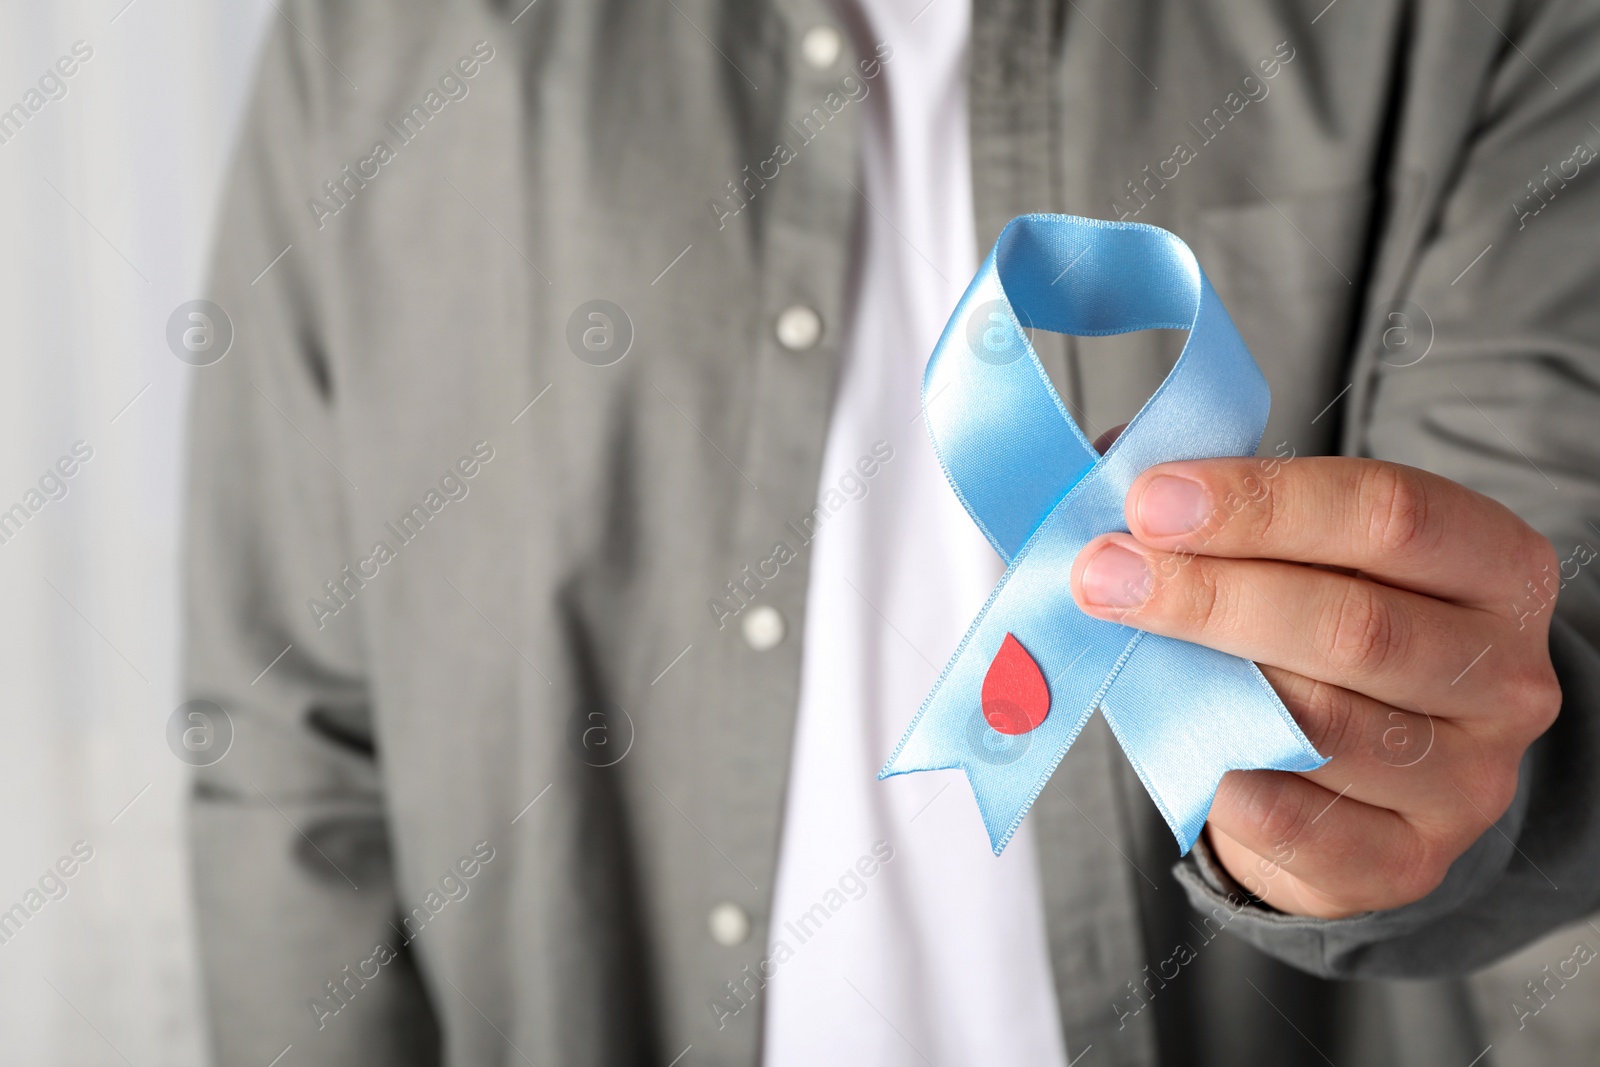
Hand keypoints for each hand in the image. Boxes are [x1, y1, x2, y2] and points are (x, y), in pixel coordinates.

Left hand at [1068, 452, 1563, 917]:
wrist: (1358, 775)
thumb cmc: (1316, 632)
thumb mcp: (1299, 551)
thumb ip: (1221, 503)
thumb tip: (1110, 460)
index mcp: (1493, 564)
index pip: (1389, 513)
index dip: (1262, 503)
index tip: (1148, 500)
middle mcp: (1504, 673)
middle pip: (1355, 625)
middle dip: (1210, 595)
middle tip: (1103, 574)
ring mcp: (1469, 778)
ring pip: (1327, 725)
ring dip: (1206, 684)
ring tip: (1122, 648)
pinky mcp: (1411, 862)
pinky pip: (1302, 824)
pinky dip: (1228, 785)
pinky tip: (1183, 747)